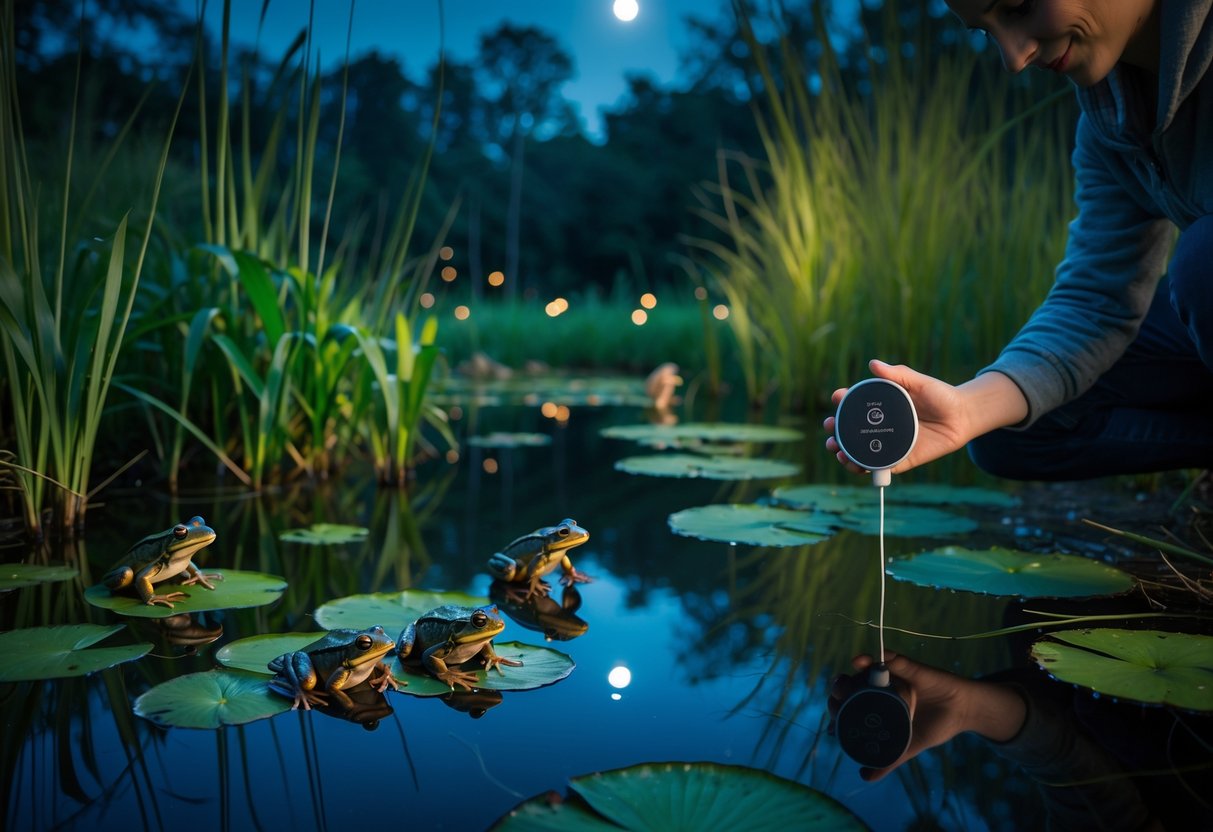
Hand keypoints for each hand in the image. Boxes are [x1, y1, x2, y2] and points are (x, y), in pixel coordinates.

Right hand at [823, 359, 1027, 475]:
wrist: (963, 418)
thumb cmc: (942, 396)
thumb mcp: (920, 382)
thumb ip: (898, 374)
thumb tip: (874, 364)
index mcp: (883, 406)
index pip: (856, 404)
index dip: (843, 401)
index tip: (837, 397)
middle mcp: (882, 426)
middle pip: (851, 431)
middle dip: (835, 430)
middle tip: (830, 427)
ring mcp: (889, 444)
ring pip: (860, 451)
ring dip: (844, 453)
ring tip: (837, 451)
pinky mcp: (901, 460)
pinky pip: (879, 467)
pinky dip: (864, 468)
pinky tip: (855, 465)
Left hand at [828, 653, 1026, 781]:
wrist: (961, 712)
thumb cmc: (932, 726)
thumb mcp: (908, 746)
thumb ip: (889, 759)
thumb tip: (865, 777)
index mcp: (875, 705)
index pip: (847, 705)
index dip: (835, 711)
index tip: (833, 727)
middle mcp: (878, 689)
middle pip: (849, 687)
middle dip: (838, 694)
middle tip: (837, 705)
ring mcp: (890, 677)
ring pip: (862, 673)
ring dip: (849, 676)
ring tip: (843, 684)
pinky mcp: (905, 667)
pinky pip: (888, 660)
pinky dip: (875, 659)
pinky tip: (861, 662)